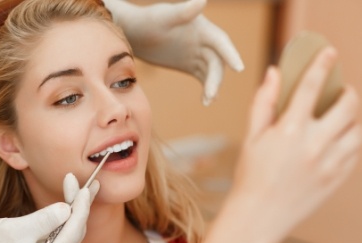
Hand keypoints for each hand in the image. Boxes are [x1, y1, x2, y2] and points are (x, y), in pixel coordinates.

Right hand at [0, 173, 99, 242]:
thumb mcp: (14, 230)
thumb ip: (43, 220)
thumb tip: (67, 208)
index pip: (72, 232)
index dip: (80, 207)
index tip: (83, 186)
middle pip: (75, 233)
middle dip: (80, 206)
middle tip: (88, 181)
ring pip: (70, 233)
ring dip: (75, 210)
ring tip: (84, 187)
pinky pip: (61, 235)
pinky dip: (65, 217)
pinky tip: (71, 201)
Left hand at [104, 0, 243, 104]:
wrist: (134, 33)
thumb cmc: (148, 20)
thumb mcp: (163, 17)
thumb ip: (182, 12)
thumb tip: (202, 1)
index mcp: (202, 28)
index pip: (221, 42)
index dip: (231, 54)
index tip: (239, 69)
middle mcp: (204, 41)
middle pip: (217, 61)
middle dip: (216, 78)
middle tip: (211, 96)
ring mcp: (198, 54)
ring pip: (212, 72)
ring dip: (213, 86)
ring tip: (208, 102)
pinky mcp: (190, 65)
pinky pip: (203, 78)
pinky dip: (206, 89)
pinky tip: (206, 101)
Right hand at [230, 48, 359, 241]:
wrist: (259, 216)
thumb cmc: (251, 177)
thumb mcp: (251, 137)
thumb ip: (263, 103)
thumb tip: (274, 74)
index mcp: (289, 130)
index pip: (311, 87)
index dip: (322, 65)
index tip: (329, 53)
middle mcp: (314, 144)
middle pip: (346, 106)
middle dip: (347, 93)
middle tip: (341, 92)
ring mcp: (330, 162)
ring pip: (356, 129)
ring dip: (350, 119)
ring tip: (338, 119)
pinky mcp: (339, 177)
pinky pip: (355, 151)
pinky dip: (350, 141)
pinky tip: (336, 142)